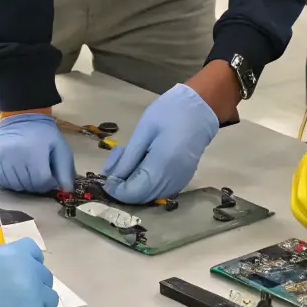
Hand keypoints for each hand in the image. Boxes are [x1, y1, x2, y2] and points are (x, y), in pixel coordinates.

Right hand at [0, 113, 74, 193]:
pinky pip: (0, 182)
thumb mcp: (60, 148)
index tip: (49, 176)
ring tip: (27, 172)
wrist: (22, 118)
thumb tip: (67, 190)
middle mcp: (14, 159)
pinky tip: (15, 173)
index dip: (48, 183)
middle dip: (36, 184)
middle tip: (38, 173)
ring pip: (14, 186)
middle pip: (28, 186)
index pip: (41, 182)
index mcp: (33, 154)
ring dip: (23, 184)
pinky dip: (9, 182)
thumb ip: (65, 170)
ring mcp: (0, 161)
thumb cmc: (43, 134)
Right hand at [0, 238, 57, 306]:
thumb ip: (9, 260)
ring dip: (39, 301)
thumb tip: (22, 267)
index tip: (22, 274)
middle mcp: (29, 270)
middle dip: (34, 284)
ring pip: (50, 296)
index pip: (35, 252)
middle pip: (45, 275)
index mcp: (15, 253)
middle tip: (18, 295)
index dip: (30, 263)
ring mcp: (35, 294)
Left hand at [103, 84, 219, 202]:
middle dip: (123, 186)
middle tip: (116, 162)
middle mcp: (172, 181)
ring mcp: (180, 182)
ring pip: (149, 195)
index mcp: (162, 167)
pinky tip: (141, 162)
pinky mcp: (182, 179)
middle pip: (141, 198)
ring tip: (128, 158)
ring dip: (133, 184)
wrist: (200, 108)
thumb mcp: (143, 131)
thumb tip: (111, 177)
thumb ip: (127, 159)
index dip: (116, 189)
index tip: (106, 176)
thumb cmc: (170, 113)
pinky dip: (145, 182)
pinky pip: (159, 189)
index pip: (133, 192)